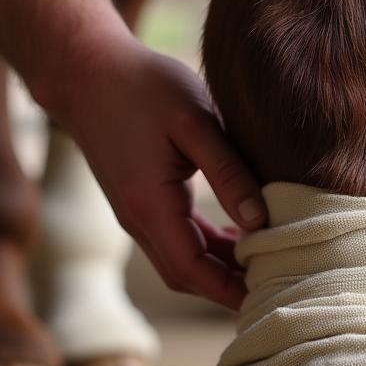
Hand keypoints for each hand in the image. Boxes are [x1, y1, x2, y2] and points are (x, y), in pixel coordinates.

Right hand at [59, 38, 266, 310]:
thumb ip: (229, 171)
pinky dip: (207, 245)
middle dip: (229, 287)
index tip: (270, 294)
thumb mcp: (195, 120)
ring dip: (220, 267)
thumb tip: (261, 220)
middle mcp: (137, 219)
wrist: (86, 70)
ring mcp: (135, 213)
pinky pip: (176, 238)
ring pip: (181, 260)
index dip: (229, 290)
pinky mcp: (139, 201)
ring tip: (269, 259)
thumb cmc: (143, 86)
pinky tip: (240, 234)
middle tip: (280, 282)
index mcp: (149, 205)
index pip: (192, 270)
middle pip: (186, 275)